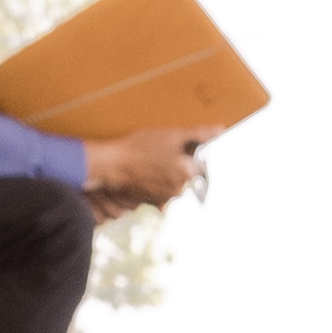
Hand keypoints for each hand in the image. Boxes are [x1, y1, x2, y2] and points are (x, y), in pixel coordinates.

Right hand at [85, 126, 206, 205]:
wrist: (111, 165)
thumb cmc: (139, 147)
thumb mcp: (171, 135)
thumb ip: (199, 134)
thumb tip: (220, 130)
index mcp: (188, 173)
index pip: (202, 164)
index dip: (193, 153)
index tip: (181, 147)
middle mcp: (179, 190)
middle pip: (189, 175)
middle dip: (181, 164)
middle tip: (164, 152)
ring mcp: (165, 199)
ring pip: (175, 183)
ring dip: (169, 174)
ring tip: (153, 162)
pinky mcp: (152, 202)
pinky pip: (162, 192)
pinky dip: (157, 183)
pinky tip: (147, 173)